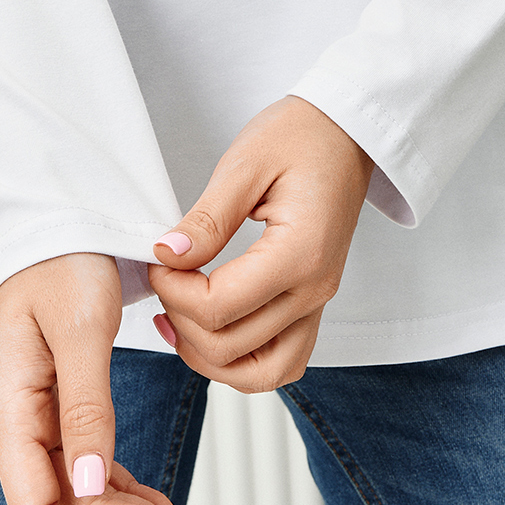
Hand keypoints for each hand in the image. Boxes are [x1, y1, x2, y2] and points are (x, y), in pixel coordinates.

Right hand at [0, 252, 216, 504]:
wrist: (61, 216)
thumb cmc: (64, 259)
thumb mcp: (82, 326)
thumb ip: (85, 406)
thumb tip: (90, 486)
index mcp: (13, 406)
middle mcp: (20, 420)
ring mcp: (40, 414)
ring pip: (85, 491)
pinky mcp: (62, 403)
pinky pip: (92, 463)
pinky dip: (128, 487)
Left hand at [147, 96, 373, 393]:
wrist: (346, 132)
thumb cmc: (302, 136)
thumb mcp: (245, 164)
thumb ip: (207, 218)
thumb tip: (167, 256)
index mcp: (300, 253)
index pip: (220, 307)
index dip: (173, 292)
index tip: (157, 260)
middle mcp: (315, 289)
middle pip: (232, 346)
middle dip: (181, 319)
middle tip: (165, 276)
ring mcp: (318, 301)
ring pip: (260, 372)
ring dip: (209, 356)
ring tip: (178, 316)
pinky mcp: (313, 302)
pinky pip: (280, 360)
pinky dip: (240, 359)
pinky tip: (210, 328)